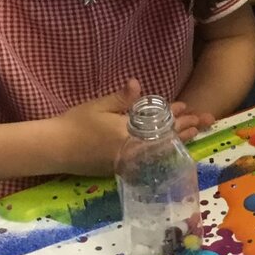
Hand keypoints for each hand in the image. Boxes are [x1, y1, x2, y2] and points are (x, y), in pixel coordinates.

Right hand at [53, 79, 209, 176]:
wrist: (53, 150)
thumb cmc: (74, 124)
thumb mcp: (98, 106)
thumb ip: (121, 98)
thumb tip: (138, 84)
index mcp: (127, 134)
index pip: (159, 125)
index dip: (175, 116)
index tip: (186, 107)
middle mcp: (131, 151)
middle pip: (164, 140)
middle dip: (183, 130)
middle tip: (201, 122)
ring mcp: (126, 163)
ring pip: (158, 151)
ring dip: (176, 141)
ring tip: (193, 134)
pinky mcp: (119, 170)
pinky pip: (147, 161)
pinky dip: (161, 152)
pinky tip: (169, 149)